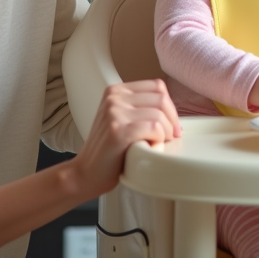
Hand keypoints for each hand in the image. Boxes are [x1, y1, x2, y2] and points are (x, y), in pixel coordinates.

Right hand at [71, 79, 180, 198]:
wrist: (85, 173)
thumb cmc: (108, 151)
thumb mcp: (121, 119)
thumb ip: (140, 109)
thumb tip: (172, 112)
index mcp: (116, 90)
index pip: (157, 86)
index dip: (170, 106)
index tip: (172, 124)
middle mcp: (114, 97)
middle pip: (161, 99)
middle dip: (172, 120)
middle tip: (171, 137)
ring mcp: (114, 113)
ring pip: (159, 114)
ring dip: (166, 132)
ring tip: (159, 144)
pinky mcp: (118, 130)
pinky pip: (153, 127)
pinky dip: (159, 139)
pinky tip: (151, 147)